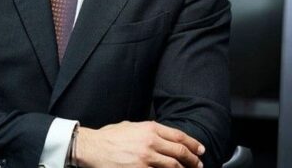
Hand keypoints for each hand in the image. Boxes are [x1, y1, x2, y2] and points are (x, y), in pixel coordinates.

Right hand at [74, 121, 204, 167]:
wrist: (91, 147)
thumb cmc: (108, 137)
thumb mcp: (130, 126)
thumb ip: (147, 130)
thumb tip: (160, 135)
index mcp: (149, 128)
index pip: (179, 136)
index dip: (193, 144)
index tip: (200, 150)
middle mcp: (150, 142)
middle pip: (180, 152)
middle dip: (193, 160)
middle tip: (199, 165)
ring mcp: (146, 158)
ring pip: (173, 166)